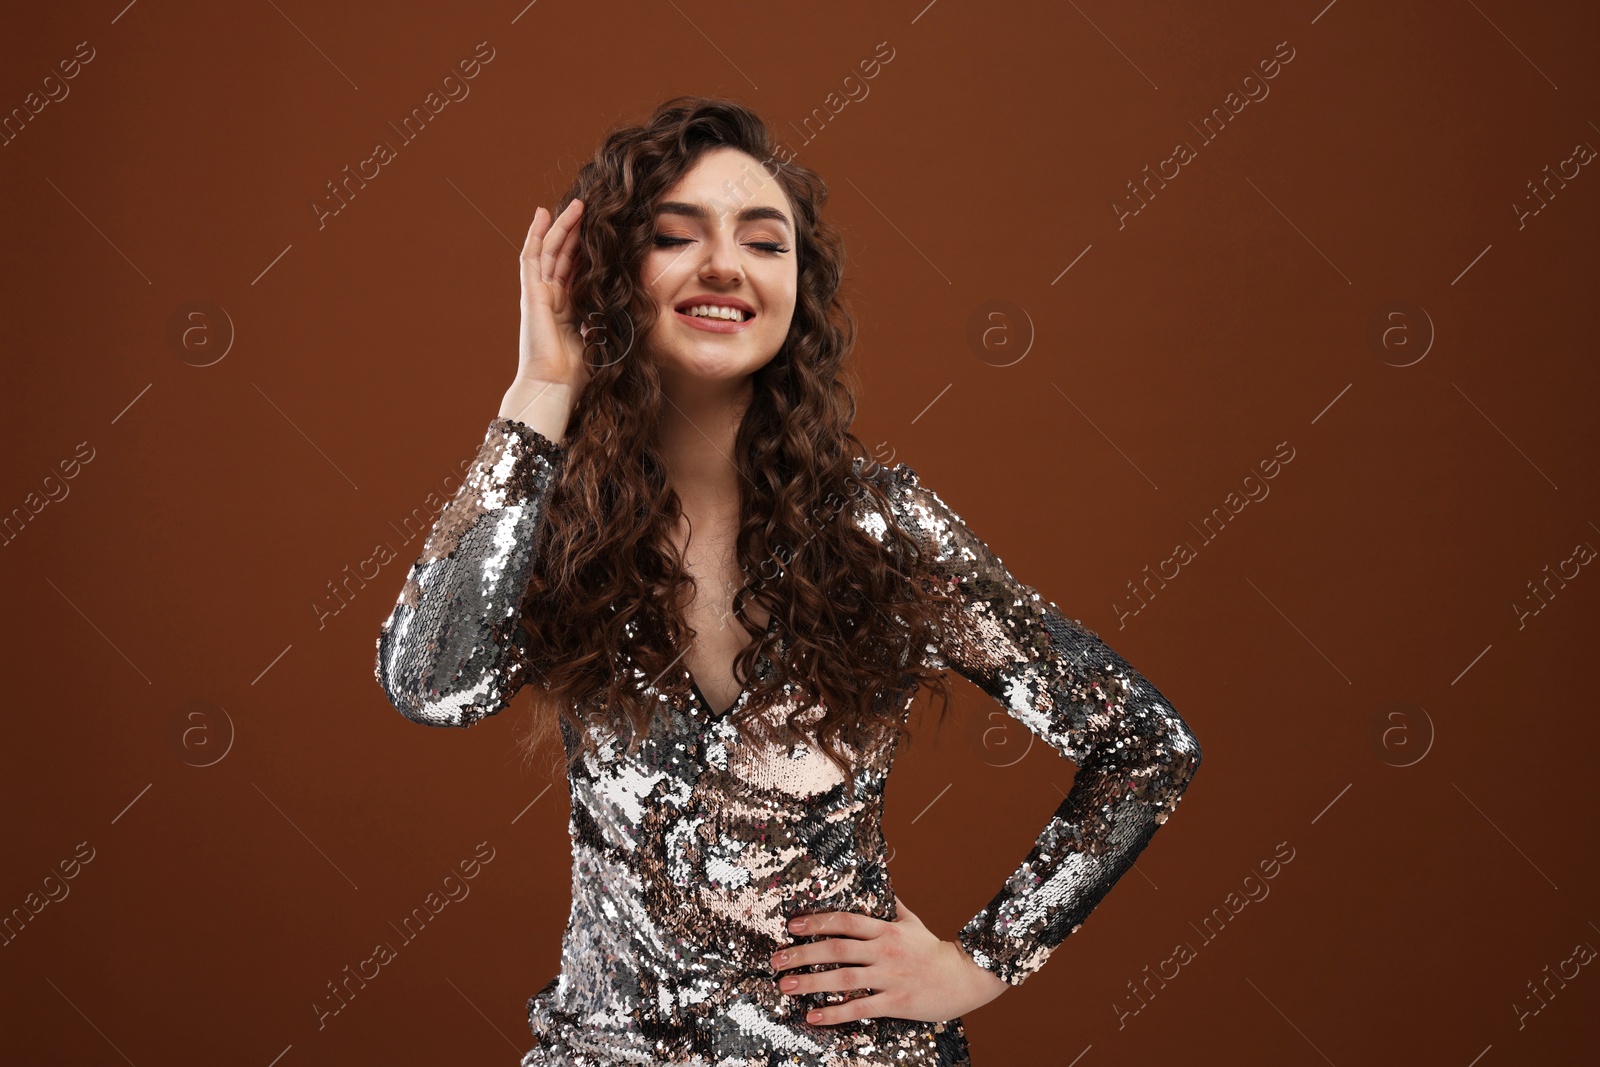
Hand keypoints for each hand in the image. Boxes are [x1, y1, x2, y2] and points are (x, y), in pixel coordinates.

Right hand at [515, 200, 589, 393]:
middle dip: (576, 230)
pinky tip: (542, 214)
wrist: (554, 386)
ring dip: (562, 226)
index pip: (577, 269)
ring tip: (576, 204)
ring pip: (550, 250)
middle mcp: (551, 297)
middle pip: (564, 254)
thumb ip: (608, 321)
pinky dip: (536, 234)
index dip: (587, 248)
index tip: (603, 229)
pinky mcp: (531, 293)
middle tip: (590, 206)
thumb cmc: (577, 374)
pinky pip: (532, 257)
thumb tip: (626, 307)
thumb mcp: (601, 340)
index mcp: (568, 308)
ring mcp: (539, 294)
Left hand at [770, 894, 1009, 1024]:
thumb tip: (878, 885)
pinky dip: (834, 1012)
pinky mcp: (895, 1003)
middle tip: (776, 959)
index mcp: (886, 930)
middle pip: (836, 949)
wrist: (965, 977)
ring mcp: (889, 978)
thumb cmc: (934, 950)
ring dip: (811, 982)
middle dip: (803, 953)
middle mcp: (884, 951)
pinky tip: (813, 1016)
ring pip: (843, 979)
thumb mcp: (912, 922)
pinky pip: (859, 1008)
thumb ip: (891, 906)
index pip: (845, 921)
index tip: (792, 925)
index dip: (816, 921)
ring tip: (785, 985)